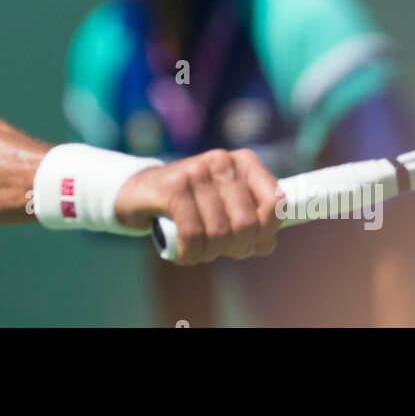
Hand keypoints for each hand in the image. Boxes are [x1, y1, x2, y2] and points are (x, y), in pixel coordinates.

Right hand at [115, 149, 283, 264]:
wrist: (139, 192)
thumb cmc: (190, 204)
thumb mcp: (225, 210)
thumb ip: (253, 227)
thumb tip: (268, 244)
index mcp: (243, 162)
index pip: (275, 202)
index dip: (265, 231)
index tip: (247, 241)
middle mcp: (222, 160)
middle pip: (247, 224)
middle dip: (233, 247)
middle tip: (216, 249)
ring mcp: (196, 171)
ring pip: (219, 232)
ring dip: (207, 253)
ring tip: (196, 251)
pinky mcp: (171, 187)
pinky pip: (193, 234)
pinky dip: (189, 254)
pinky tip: (182, 254)